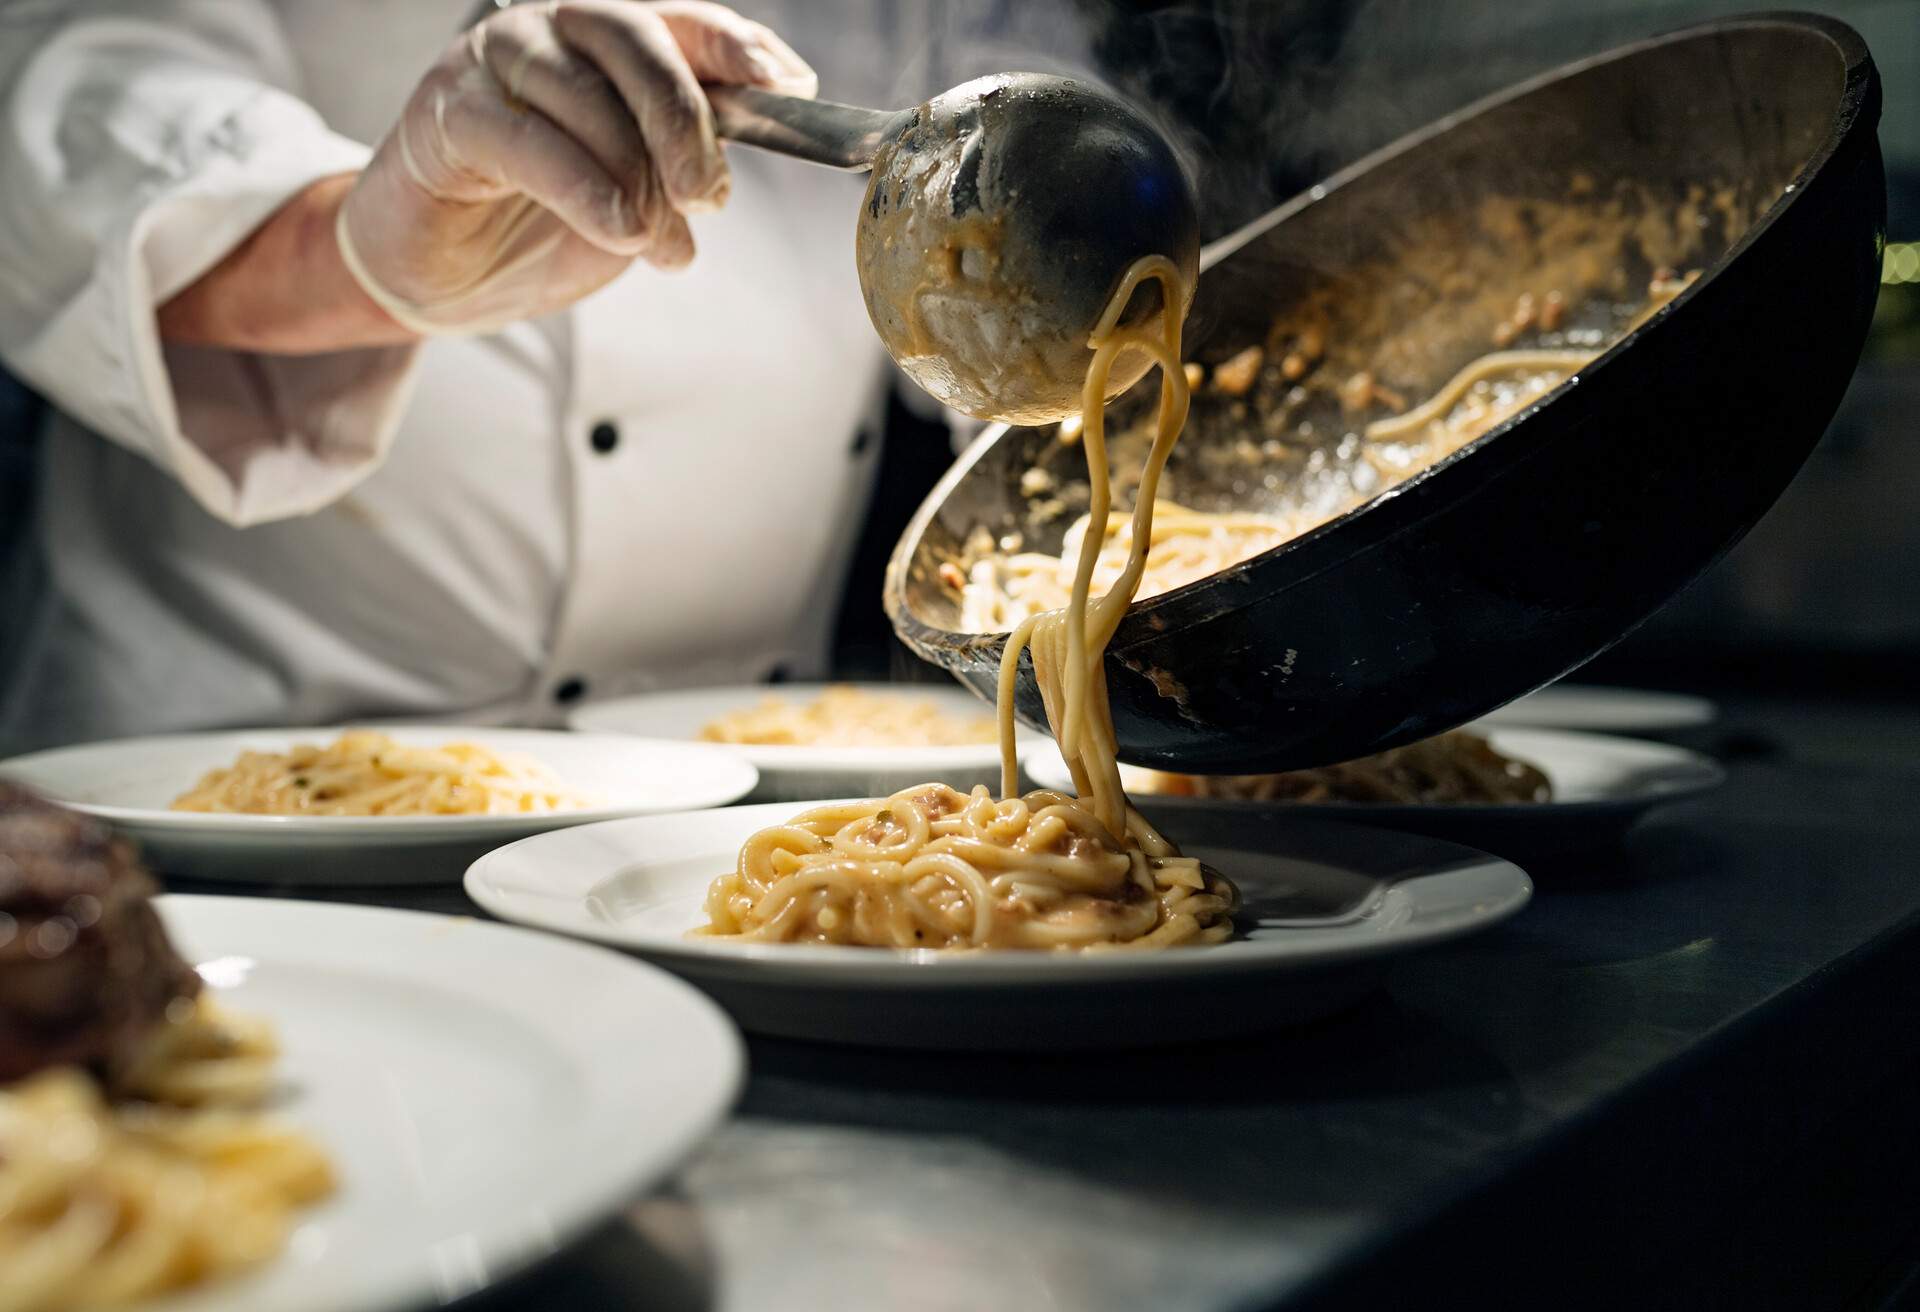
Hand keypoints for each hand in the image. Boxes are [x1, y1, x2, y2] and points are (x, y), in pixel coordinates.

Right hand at [336, 0, 814, 334]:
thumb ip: (692, 151)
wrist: (446, 277)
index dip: (735, 46)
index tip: (786, 85)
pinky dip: (585, 189)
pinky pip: (528, 140)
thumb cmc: (544, 223)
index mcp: (606, 42)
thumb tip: (775, 112)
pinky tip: (621, 230)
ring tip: (663, 246)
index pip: (681, 22)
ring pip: (585, 93)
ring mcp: (493, 62)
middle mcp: (551, 31)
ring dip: (637, 177)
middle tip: (711, 197)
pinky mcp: (447, 112)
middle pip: (635, 41)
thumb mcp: (641, 190)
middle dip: (687, 121)